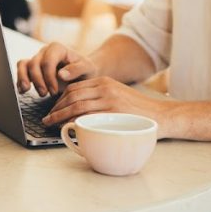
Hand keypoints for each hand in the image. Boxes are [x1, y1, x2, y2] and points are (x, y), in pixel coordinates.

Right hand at [16, 41, 95, 96]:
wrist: (83, 73)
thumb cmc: (86, 70)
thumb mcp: (87, 69)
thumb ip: (76, 69)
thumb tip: (61, 74)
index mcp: (58, 48)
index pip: (48, 61)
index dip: (49, 76)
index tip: (54, 90)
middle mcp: (45, 51)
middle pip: (34, 64)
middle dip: (38, 80)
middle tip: (45, 94)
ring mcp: (38, 58)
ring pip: (24, 65)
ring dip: (24, 78)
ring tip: (27, 90)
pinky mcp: (33, 67)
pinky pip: (21, 69)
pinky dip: (20, 79)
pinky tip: (22, 90)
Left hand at [40, 76, 175, 134]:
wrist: (163, 115)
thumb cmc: (140, 111)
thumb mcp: (118, 96)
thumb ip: (101, 100)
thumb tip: (80, 112)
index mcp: (104, 82)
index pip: (74, 88)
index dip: (60, 99)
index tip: (53, 109)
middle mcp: (104, 88)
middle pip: (72, 96)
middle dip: (56, 108)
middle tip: (47, 118)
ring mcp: (108, 100)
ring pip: (76, 106)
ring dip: (59, 116)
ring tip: (51, 124)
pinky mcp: (113, 113)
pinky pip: (87, 117)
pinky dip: (74, 123)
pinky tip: (67, 129)